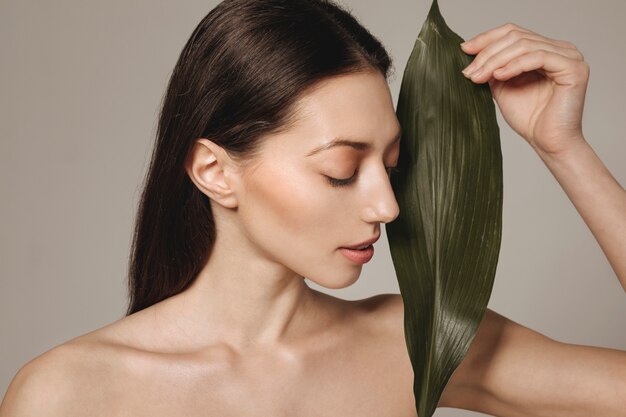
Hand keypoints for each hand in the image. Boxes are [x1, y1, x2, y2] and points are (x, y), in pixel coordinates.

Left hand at [460, 23, 589, 155]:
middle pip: (517, 37)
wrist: (548, 143)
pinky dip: (514, 65)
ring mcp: (570, 56)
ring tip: (478, 76)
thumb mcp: (503, 87)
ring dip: (496, 60)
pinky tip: (498, 76)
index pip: (513, 32)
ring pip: (524, 45)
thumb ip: (492, 68)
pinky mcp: (574, 68)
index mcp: (545, 49)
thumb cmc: (530, 119)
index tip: (464, 49)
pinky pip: (538, 57)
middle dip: (488, 53)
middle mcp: (560, 49)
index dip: (487, 38)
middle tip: (469, 70)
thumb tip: (471, 53)